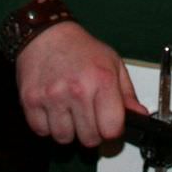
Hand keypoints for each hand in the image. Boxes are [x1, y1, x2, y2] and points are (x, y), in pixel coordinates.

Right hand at [16, 22, 145, 147]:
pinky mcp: (31, 100)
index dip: (111, 130)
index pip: (112, 130)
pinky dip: (47, 125)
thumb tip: (140, 115)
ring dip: (67, 129)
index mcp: (102, 80)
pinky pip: (42, 131)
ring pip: (64, 138)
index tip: (107, 123)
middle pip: (89, 139)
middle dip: (90, 131)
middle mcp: (77, 90)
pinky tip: (52, 108)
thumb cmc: (80, 48)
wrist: (46, 32)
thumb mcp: (112, 63)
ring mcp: (53, 96)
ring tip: (68, 110)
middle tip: (87, 114)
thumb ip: (127, 93)